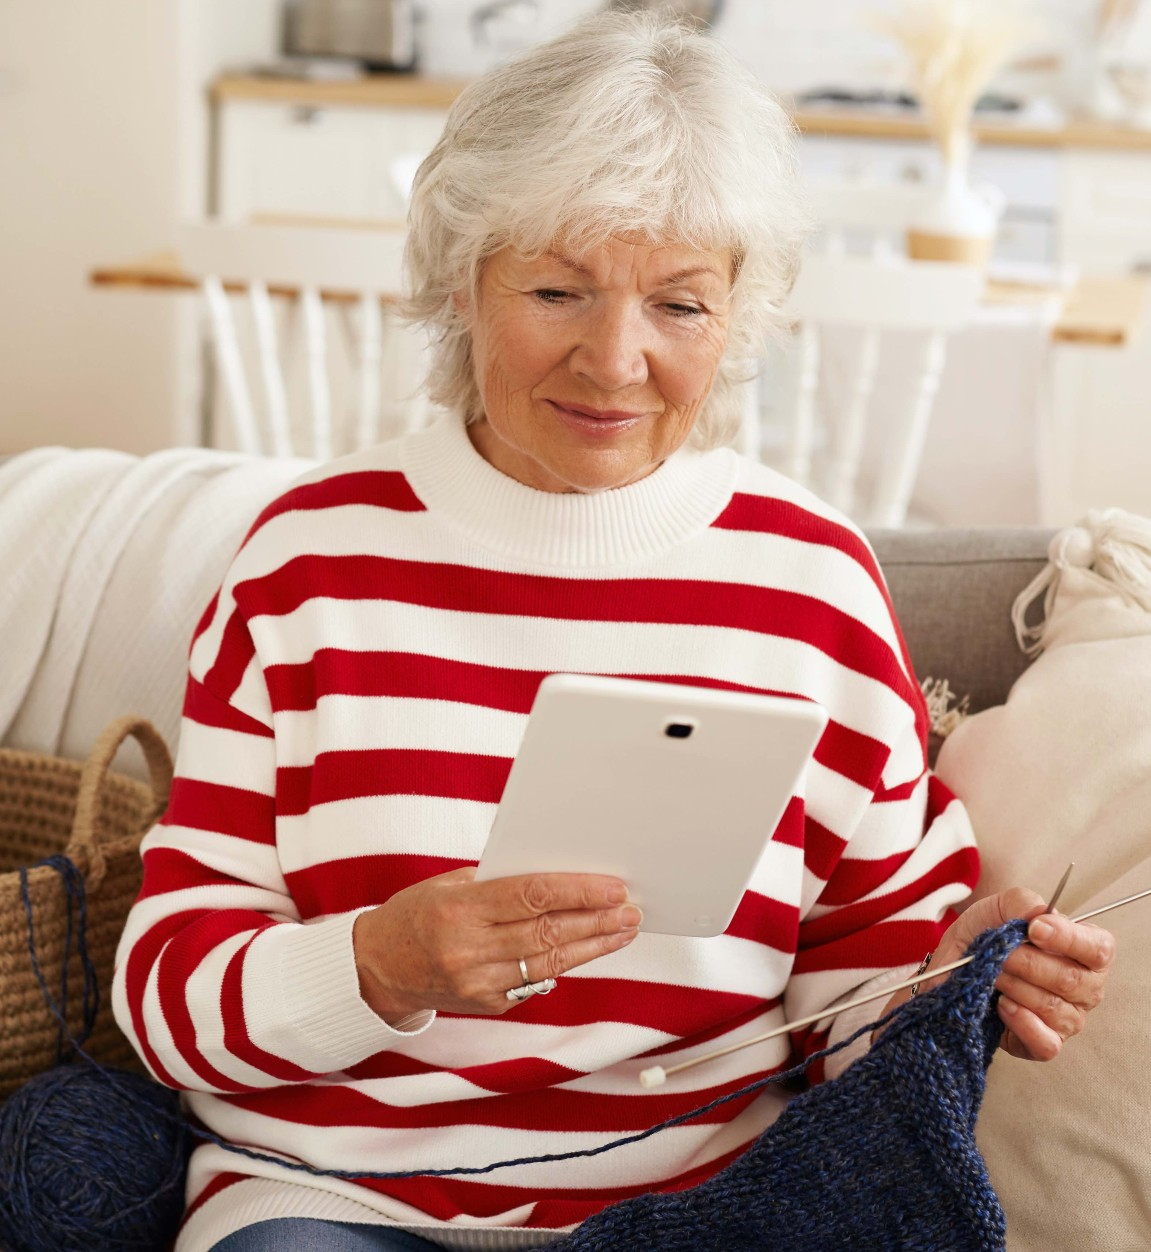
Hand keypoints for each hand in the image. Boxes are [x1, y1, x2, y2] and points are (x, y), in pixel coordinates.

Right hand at [352, 867, 640, 1023]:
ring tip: (624, 930)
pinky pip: (535, 982)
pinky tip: (591, 949)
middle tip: (631, 909)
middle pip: (547, 932)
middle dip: (596, 920)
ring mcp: (478, 983)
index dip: (577, 892)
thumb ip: (499, 882)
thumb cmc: (418, 913)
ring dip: (593, 946)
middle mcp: (468, 949)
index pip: (531, 896)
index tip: (612, 886)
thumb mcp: (450, 885)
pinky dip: (566, 963)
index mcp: (458, 908)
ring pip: (550, 963)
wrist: (377, 969)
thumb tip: (560, 877)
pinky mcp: (487, 1004)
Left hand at [918, 887, 1115, 1060]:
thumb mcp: (1000, 907)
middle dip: (1026, 963)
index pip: (1099, 949)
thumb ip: (1023, 903)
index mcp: (1085, 950)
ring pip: (1054, 1008)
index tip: (1034, 929)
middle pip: (1072, 980)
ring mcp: (1068, 1019)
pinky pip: (1046, 1044)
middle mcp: (1086, 988)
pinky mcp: (1044, 1044)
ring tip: (993, 974)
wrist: (957, 963)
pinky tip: (1002, 1005)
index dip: (1069, 939)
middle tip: (999, 954)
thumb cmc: (988, 933)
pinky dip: (1022, 1022)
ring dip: (1015, 987)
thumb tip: (1039, 916)